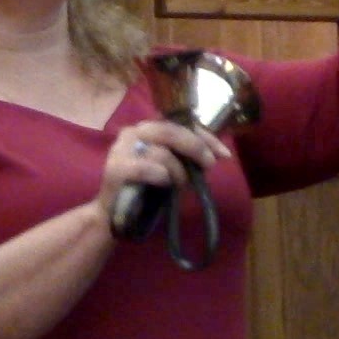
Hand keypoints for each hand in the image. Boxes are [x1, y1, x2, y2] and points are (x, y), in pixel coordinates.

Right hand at [97, 120, 231, 220]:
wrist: (115, 214)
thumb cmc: (147, 190)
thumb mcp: (173, 169)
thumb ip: (189, 157)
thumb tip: (218, 154)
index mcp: (148, 129)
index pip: (180, 123)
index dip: (205, 136)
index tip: (223, 154)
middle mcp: (133, 132)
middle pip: (171, 130)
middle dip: (195, 147)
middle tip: (208, 165)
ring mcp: (121, 149)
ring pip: (161, 152)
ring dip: (177, 171)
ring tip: (178, 184)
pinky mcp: (115, 168)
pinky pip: (146, 168)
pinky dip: (160, 176)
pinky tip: (163, 183)